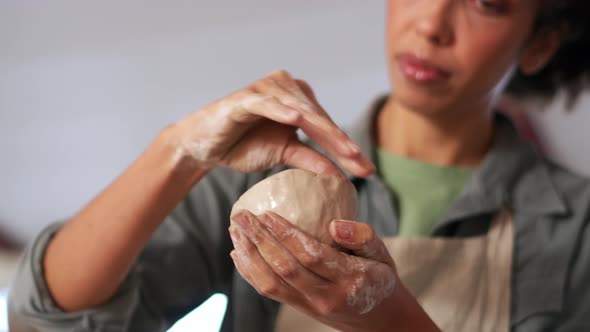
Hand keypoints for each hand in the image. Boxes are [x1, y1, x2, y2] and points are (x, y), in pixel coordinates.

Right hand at [167, 70, 373, 175]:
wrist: (206, 146)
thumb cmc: (245, 145)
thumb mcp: (284, 154)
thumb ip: (311, 160)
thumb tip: (341, 178)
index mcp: (300, 101)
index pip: (328, 127)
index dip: (347, 148)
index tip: (367, 171)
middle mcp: (287, 88)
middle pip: (319, 118)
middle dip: (340, 141)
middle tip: (360, 160)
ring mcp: (266, 89)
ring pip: (299, 109)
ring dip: (320, 127)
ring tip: (341, 146)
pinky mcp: (245, 97)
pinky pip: (266, 103)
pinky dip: (280, 110)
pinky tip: (296, 119)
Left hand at [228, 210, 409, 331]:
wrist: (379, 320)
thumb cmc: (379, 277)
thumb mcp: (383, 254)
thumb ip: (363, 237)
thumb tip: (335, 224)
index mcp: (349, 280)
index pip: (311, 255)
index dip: (286, 234)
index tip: (267, 214)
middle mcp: (326, 296)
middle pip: (285, 268)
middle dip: (259, 240)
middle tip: (241, 216)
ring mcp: (310, 305)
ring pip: (271, 282)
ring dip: (249, 255)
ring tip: (235, 230)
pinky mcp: (299, 308)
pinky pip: (269, 291)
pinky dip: (250, 272)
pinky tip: (238, 253)